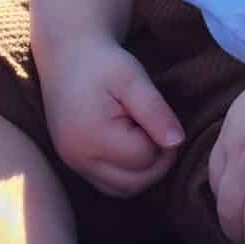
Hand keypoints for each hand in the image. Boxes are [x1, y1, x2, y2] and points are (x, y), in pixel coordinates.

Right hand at [40, 34, 183, 196]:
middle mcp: (78, 157)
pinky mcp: (74, 163)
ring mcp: (73, 164)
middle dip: (157, 162)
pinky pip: (109, 184)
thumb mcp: (132, 78)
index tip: (160, 116)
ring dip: (144, 172)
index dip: (163, 142)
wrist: (67, 54)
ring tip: (147, 137)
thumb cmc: (102, 62)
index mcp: (92, 136)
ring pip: (123, 190)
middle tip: (160, 130)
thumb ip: (155, 110)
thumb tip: (177, 142)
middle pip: (135, 183)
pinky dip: (128, 174)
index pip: (145, 159)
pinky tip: (132, 145)